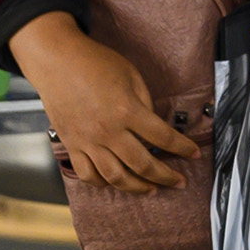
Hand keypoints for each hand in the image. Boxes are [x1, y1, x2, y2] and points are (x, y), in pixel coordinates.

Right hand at [12, 13, 197, 192]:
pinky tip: (115, 182)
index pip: (163, 137)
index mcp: (127, 110)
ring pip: (116, 177)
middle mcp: (108, 131)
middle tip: (179, 182)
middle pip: (143, 165)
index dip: (183, 148)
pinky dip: (102, 183)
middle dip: (166, 177)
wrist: (56, 61)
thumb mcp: (131, 76)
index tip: (193, 154)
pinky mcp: (72, 144)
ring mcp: (87, 141)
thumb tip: (154, 128)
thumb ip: (145, 104)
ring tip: (152, 189)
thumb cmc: (94, 63)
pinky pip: (88, 174)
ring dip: (138, 188)